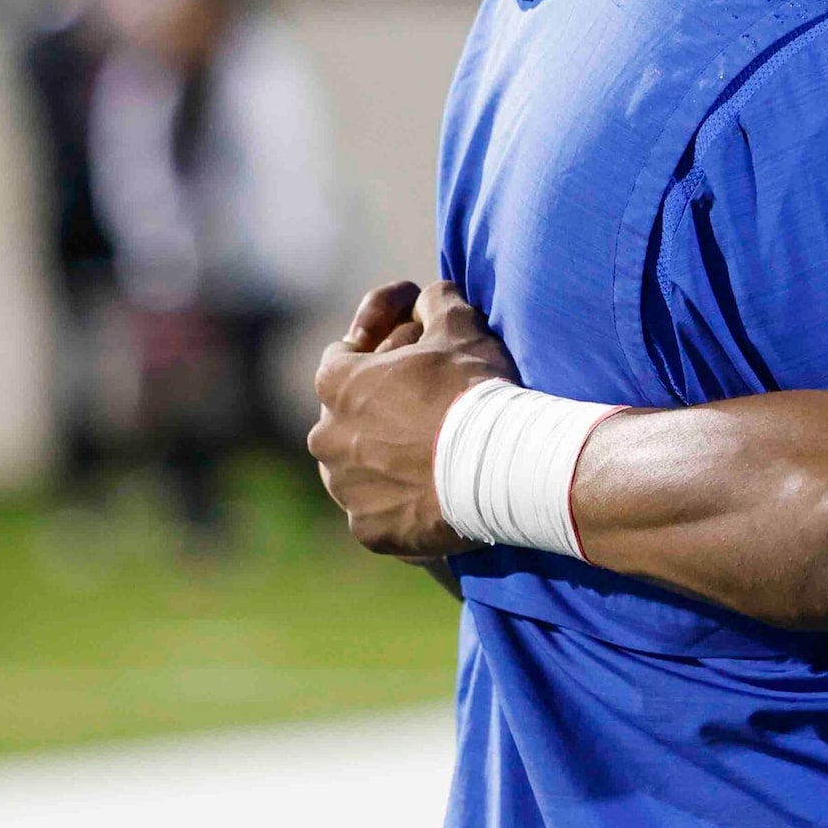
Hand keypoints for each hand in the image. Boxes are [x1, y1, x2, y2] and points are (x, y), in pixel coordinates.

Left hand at [308, 280, 517, 557]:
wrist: (501, 466)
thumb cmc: (474, 389)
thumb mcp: (460, 325)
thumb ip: (434, 302)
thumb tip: (427, 297)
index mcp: (337, 385)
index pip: (341, 359)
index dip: (375, 351)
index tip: (408, 355)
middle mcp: (326, 438)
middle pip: (346, 418)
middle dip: (377, 410)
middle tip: (426, 407)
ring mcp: (344, 489)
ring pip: (356, 468)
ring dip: (383, 459)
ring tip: (430, 455)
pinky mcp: (368, 529)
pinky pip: (378, 511)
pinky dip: (399, 501)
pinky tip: (433, 492)